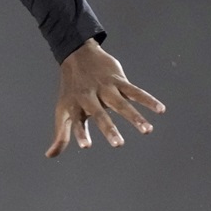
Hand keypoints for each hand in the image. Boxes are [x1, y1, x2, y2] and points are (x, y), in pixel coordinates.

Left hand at [45, 38, 164, 157]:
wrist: (77, 55)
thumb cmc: (71, 90)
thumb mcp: (63, 111)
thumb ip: (61, 134)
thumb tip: (50, 156)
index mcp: (75, 106)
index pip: (77, 122)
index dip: (81, 133)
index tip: (86, 146)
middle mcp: (90, 97)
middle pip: (99, 114)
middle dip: (108, 128)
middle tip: (118, 144)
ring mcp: (105, 88)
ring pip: (121, 103)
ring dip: (134, 116)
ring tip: (147, 130)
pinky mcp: (118, 80)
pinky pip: (135, 91)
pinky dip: (147, 100)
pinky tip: (160, 110)